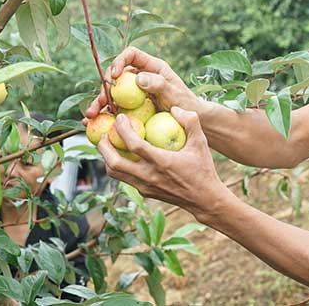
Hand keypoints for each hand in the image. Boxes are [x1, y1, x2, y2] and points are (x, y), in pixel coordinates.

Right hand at [84, 46, 202, 118]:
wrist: (190, 122)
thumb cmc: (186, 104)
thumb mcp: (175, 93)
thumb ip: (159, 84)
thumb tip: (139, 78)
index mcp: (152, 67)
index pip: (131, 54)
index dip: (120, 61)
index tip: (115, 75)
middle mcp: (140, 77)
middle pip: (116, 75)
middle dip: (104, 87)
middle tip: (99, 101)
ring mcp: (134, 92)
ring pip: (111, 93)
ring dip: (98, 103)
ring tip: (90, 116)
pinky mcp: (130, 107)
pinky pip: (113, 108)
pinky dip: (103, 115)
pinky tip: (91, 123)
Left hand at [96, 107, 226, 218]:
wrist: (204, 200)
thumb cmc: (203, 169)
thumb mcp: (201, 142)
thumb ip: (190, 121)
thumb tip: (174, 108)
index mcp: (161, 162)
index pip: (134, 145)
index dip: (123, 130)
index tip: (119, 117)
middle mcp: (149, 176)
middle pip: (114, 163)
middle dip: (104, 146)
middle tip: (105, 132)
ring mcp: (144, 186)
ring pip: (115, 173)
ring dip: (107, 157)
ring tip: (109, 143)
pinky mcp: (145, 192)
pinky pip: (125, 178)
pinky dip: (119, 166)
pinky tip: (124, 155)